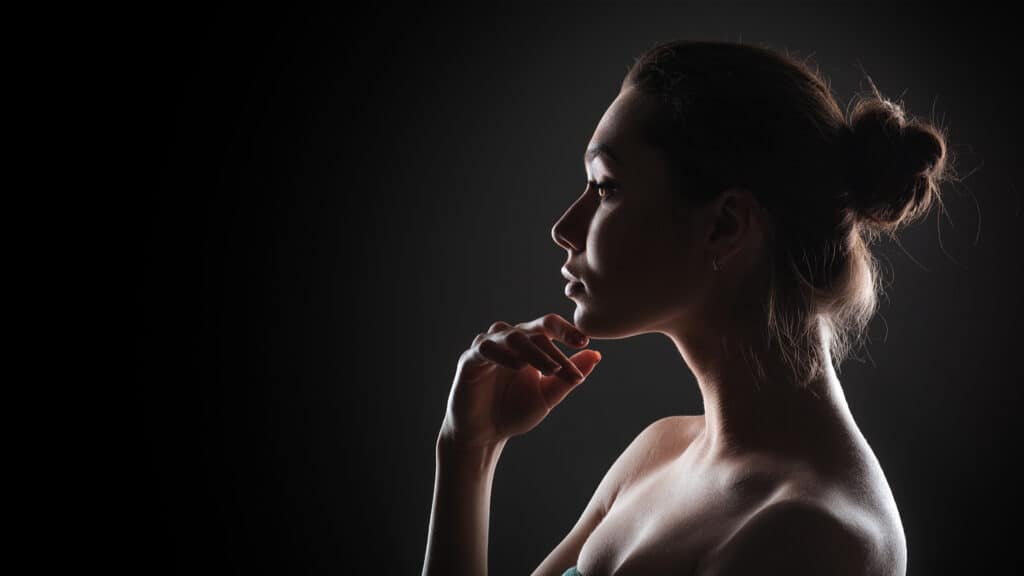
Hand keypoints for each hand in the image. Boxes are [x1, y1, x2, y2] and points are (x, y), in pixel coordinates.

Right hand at [439, 313, 601, 448]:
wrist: (484, 435)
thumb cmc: (514, 412)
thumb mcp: (547, 395)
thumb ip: (567, 375)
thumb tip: (596, 355)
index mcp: (528, 344)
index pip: (548, 327)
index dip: (566, 331)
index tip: (584, 343)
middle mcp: (508, 340)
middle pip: (533, 331)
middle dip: (553, 349)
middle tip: (567, 369)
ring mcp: (488, 347)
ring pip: (512, 337)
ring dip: (533, 352)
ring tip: (549, 369)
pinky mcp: (469, 360)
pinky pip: (486, 349)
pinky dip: (503, 355)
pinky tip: (518, 367)